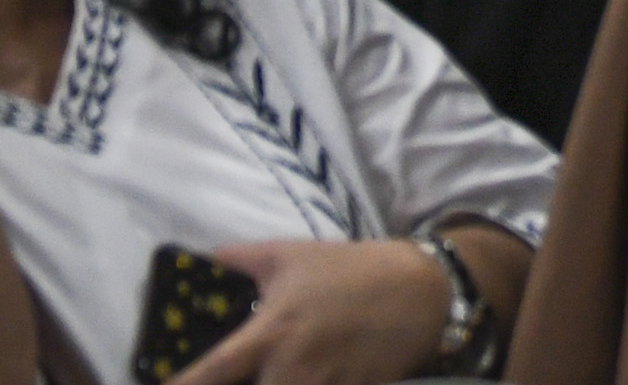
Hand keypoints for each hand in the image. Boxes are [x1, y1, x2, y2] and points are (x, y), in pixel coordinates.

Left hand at [175, 238, 453, 384]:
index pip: (209, 374)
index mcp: (269, 333)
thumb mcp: (292, 254)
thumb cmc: (351, 268)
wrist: (421, 288)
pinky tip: (321, 374)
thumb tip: (205, 258)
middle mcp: (291, 368)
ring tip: (285, 371)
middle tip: (243, 373)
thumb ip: (242, 259)